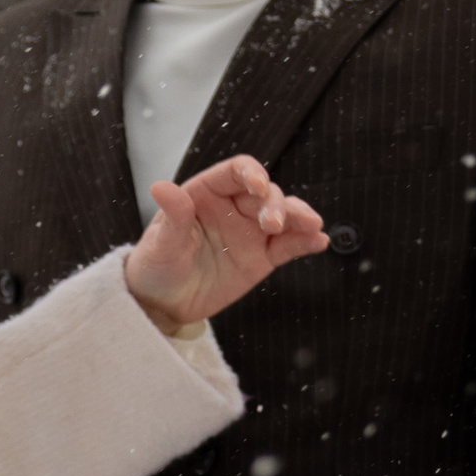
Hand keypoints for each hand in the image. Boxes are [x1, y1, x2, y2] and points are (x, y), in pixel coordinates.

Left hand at [123, 155, 327, 333]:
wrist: (163, 304)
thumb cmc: (155, 265)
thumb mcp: (161, 242)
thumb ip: (172, 216)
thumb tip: (160, 187)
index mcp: (207, 193)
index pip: (236, 172)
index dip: (252, 173)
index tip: (258, 186)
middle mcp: (234, 207)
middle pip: (266, 193)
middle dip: (275, 205)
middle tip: (272, 225)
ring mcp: (251, 232)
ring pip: (284, 216)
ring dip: (299, 217)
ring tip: (312, 226)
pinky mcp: (263, 258)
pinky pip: (288, 246)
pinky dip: (305, 242)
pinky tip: (319, 241)